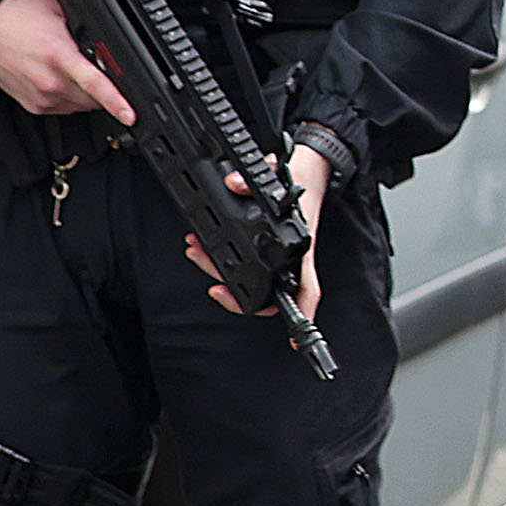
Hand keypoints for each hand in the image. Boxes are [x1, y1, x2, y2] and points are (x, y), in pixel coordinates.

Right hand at [0, 0, 135, 124]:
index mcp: (59, 55)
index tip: (130, 114)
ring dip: (86, 95)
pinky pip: (64, 109)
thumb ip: (85, 25)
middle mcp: (49, 80)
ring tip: (73, 72)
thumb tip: (107, 35)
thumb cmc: (17, 19)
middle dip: (105, 90)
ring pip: (80, 106)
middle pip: (93, 99)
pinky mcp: (32, 105)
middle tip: (98, 71)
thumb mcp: (59, 10)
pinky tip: (60, 80)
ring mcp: (40, 96)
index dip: (116, 101)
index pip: (94, 83)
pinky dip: (70, 98)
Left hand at [187, 139, 326, 323]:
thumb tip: (234, 184)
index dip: (302, 316)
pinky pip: (243, 257)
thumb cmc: (302, 176)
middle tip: (213, 287)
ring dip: (219, 268)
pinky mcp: (263, 239)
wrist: (309, 164)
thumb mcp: (282, 172)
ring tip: (197, 253)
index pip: (305, 288)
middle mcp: (289, 254)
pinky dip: (220, 255)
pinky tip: (204, 246)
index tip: (296, 341)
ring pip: (250, 273)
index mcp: (300, 247)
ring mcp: (277, 249)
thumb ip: (258, 176)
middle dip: (234, 291)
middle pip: (267, 288)